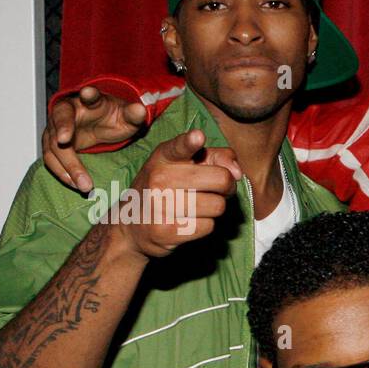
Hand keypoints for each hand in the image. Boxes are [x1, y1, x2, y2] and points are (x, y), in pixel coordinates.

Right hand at [43, 85, 147, 191]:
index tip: (88, 93)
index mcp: (89, 100)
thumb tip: (140, 110)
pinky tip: (75, 184)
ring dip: (66, 164)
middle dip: (63, 131)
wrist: (101, 121)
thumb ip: (133, 114)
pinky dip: (62, 172)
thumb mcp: (127, 117)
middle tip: (66, 142)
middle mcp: (68, 110)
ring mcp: (57, 127)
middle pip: (61, 119)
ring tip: (82, 184)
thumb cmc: (112, 117)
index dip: (88, 94)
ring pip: (53, 143)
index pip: (88, 94)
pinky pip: (51, 158)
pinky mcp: (52, 143)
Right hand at [107, 130, 242, 259]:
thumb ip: (214, 157)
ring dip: (214, 208)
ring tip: (197, 206)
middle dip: (226, 187)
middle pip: (221, 179)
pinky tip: (188, 221)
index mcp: (163, 158)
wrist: (132, 225)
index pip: (179, 147)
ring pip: (218, 206)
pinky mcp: (167, 230)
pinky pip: (209, 226)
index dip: (190, 142)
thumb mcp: (181, 166)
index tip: (198, 137)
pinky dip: (205, 225)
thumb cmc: (165, 190)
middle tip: (216, 189)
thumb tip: (237, 172)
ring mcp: (162, 205)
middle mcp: (160, 179)